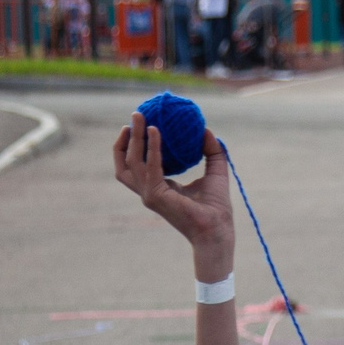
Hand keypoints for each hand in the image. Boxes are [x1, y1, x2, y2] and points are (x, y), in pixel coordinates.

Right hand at [114, 114, 233, 259]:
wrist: (218, 229)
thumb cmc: (216, 206)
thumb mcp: (215, 171)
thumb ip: (211, 150)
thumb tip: (206, 129)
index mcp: (159, 187)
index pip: (138, 164)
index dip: (135, 144)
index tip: (142, 123)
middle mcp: (149, 191)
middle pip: (125, 162)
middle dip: (126, 138)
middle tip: (136, 115)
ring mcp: (149, 195)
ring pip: (131, 162)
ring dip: (134, 138)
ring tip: (140, 117)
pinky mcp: (156, 196)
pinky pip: (150, 166)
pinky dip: (152, 147)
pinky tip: (157, 131)